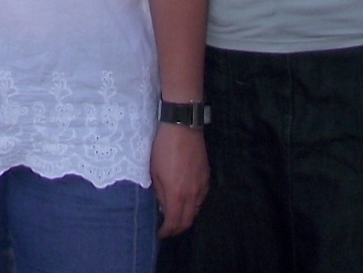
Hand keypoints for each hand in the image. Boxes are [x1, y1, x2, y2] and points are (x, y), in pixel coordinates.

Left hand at [151, 123, 209, 237]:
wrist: (183, 128)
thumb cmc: (164, 148)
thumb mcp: (155, 172)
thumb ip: (160, 193)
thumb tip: (163, 207)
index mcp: (177, 194)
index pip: (174, 223)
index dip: (167, 232)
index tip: (160, 234)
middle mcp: (193, 194)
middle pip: (188, 221)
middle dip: (177, 229)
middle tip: (168, 229)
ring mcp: (202, 186)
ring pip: (196, 211)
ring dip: (186, 217)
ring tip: (176, 216)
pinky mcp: (207, 178)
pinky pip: (201, 199)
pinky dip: (193, 206)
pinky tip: (186, 201)